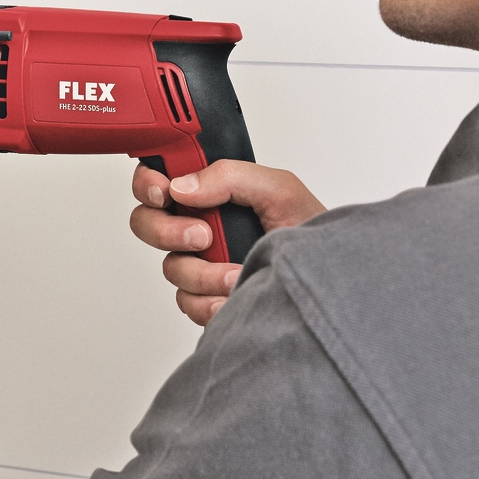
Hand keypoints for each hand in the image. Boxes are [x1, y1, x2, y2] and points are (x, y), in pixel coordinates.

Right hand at [129, 160, 325, 325]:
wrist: (331, 283)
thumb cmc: (313, 233)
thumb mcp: (281, 190)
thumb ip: (231, 177)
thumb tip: (184, 187)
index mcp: (214, 192)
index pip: (161, 178)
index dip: (149, 182)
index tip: (162, 191)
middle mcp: (201, 225)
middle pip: (147, 223)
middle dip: (169, 231)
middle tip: (204, 236)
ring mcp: (202, 264)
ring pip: (170, 267)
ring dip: (204, 272)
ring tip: (239, 272)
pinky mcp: (207, 298)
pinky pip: (187, 301)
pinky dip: (211, 300)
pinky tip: (237, 294)